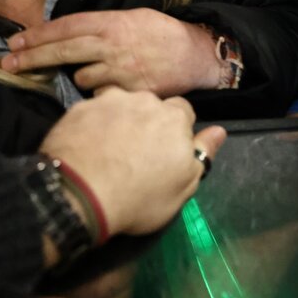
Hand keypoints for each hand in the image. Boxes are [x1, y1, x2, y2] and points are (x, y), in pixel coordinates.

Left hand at [2, 9, 220, 96]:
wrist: (198, 56)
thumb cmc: (166, 34)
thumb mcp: (135, 18)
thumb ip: (104, 25)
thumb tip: (73, 34)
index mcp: (113, 23)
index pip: (66, 27)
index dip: (37, 35)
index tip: (15, 42)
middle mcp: (112, 46)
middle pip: (62, 51)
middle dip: (31, 57)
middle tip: (9, 64)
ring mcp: (120, 71)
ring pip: (81, 78)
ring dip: (83, 77)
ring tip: (100, 74)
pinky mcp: (129, 92)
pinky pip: (103, 95)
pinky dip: (103, 93)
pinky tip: (115, 89)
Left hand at [39, 88, 226, 236]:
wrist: (79, 195)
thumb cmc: (140, 196)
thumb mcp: (184, 185)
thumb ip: (203, 153)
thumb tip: (219, 131)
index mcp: (175, 117)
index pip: (184, 112)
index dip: (176, 131)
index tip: (165, 151)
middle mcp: (144, 100)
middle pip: (151, 106)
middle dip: (147, 121)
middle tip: (136, 151)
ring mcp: (108, 102)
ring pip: (120, 105)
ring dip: (119, 120)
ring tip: (108, 148)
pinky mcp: (78, 109)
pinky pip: (91, 113)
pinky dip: (92, 125)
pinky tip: (86, 146)